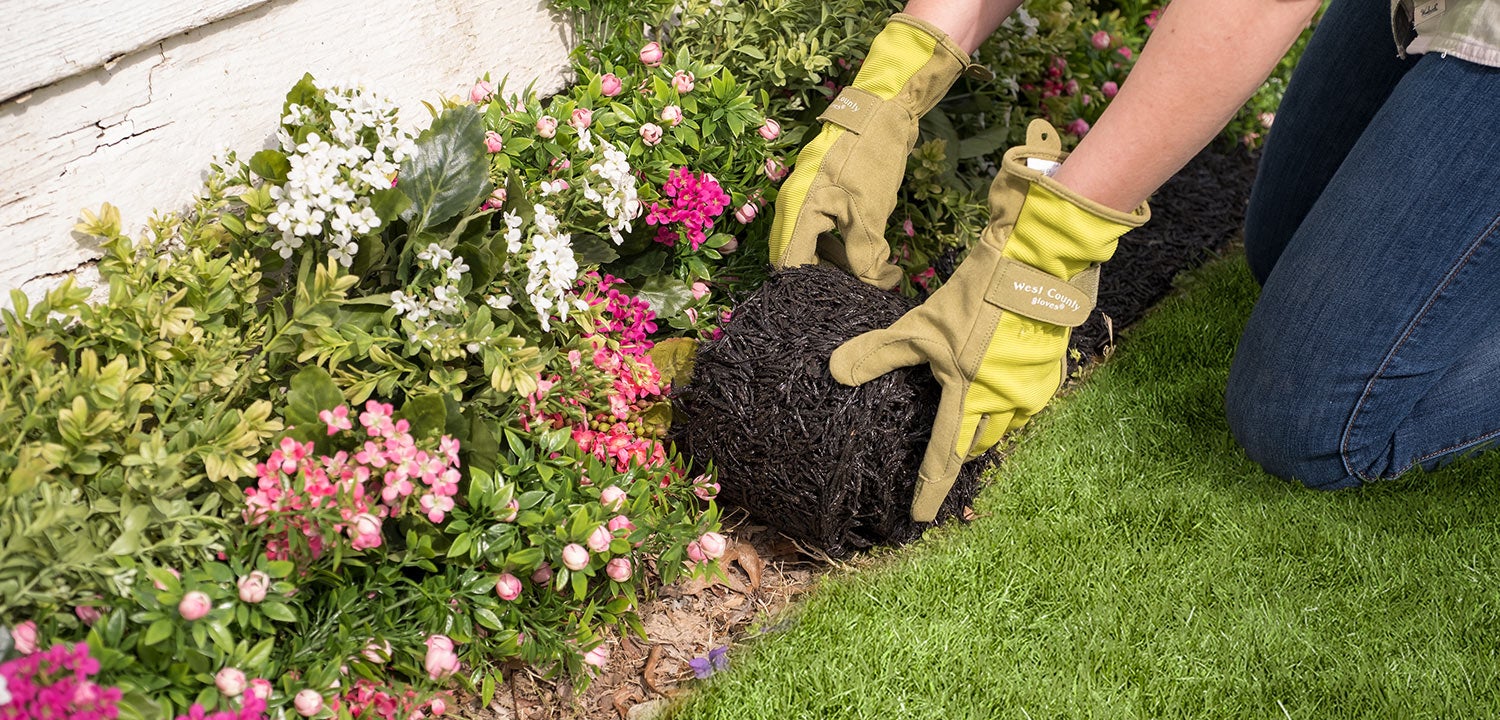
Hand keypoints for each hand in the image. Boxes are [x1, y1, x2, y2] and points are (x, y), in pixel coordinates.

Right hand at [768, 13, 972, 288]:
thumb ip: (865, 256)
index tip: (839, 305)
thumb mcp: (870, 213)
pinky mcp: (819, 196)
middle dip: (825, 281)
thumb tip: (872, 287)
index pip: (790, 267)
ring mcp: (803, 201)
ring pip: (810, 248)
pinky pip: (820, 232)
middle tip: (858, 295)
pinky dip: (839, 247)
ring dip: (836, 265)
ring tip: (869, 277)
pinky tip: (867, 257)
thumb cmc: (871, 159)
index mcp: (796, 212)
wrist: (881, 112)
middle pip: (796, 260)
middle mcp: (791, 208)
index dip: (811, 292)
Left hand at [829, 120, 1148, 520]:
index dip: (930, 490)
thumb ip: (879, 353)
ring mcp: (1034, 390)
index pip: (945, 459)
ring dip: (986, 425)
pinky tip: (1000, 384)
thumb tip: (834, 371)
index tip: (920, 517)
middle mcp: (1005, 405)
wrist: (1040, 268)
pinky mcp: (1053, 371)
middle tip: (945, 451)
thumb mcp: (920, 325)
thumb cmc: (978, 298)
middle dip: (961, 450)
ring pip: (1006, 424)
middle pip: (977, 443)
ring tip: (970, 419)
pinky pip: (1026, 400)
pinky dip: (1009, 401)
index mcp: (969, 399)